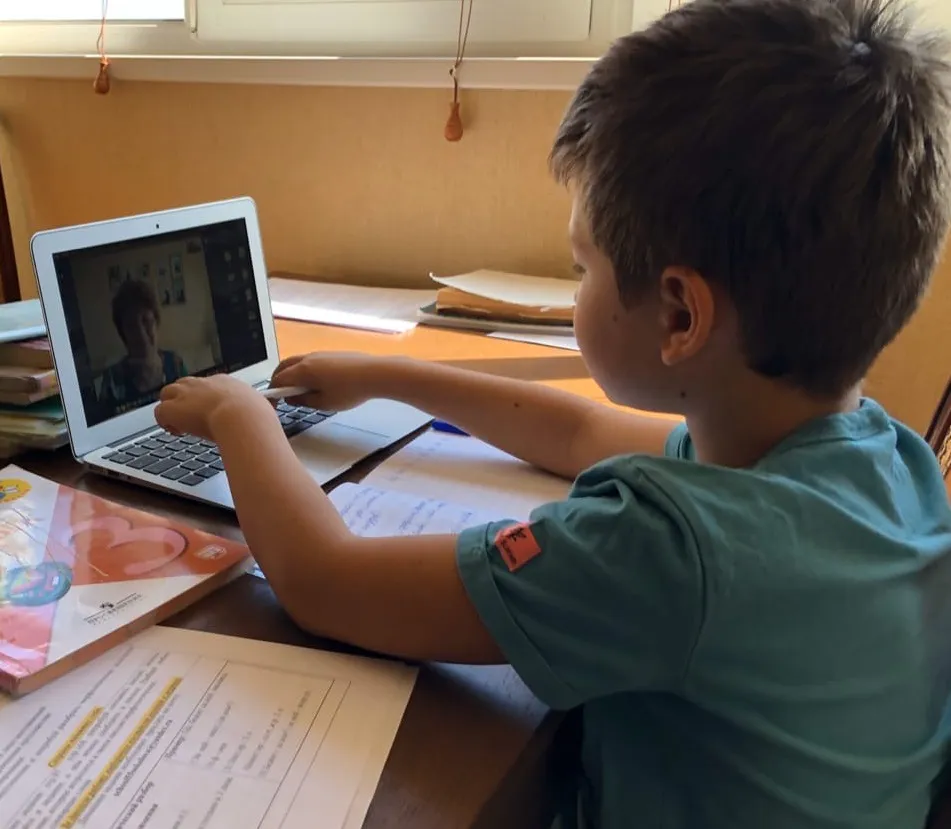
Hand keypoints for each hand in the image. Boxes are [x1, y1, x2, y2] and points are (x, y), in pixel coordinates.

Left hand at [155, 375, 273, 440]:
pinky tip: (176, 432)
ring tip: (180, 425)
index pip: (207, 385)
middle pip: (184, 384)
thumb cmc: (255, 416)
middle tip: (192, 417)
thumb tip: (266, 421)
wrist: (241, 417)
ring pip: (167, 393)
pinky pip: (159, 412)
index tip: (209, 411)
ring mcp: (186, 394)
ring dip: (171, 407)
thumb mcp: (260, 407)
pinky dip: (165, 422)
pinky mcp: (173, 408)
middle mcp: (203, 384)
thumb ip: (257, 411)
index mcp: (224, 382)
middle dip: (184, 399)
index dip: (205, 399)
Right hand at [270, 352, 391, 410]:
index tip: (273, 404)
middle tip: (281, 394)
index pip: (278, 379)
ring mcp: (320, 354)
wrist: (375, 374)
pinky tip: (315, 382)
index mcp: (303, 370)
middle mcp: (308, 358)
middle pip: (284, 366)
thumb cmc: (350, 391)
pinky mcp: (332, 354)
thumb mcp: (324, 404)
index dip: (272, 393)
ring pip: (297, 361)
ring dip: (292, 373)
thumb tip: (292, 398)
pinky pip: (310, 360)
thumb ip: (304, 401)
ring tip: (298, 389)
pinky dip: (304, 370)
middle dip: (278, 379)